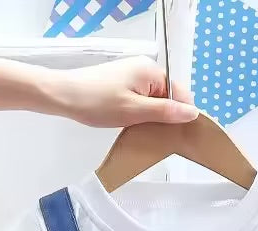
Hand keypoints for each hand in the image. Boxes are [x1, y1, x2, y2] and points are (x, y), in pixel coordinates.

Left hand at [51, 56, 198, 126]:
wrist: (64, 95)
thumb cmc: (97, 102)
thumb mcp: (135, 111)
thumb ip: (165, 112)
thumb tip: (193, 113)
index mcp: (152, 71)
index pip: (181, 93)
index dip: (182, 114)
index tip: (176, 134)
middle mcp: (145, 69)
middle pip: (168, 97)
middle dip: (166, 116)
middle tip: (155, 135)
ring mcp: (133, 75)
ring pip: (154, 100)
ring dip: (152, 117)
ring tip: (141, 130)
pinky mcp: (123, 83)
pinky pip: (142, 100)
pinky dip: (140, 113)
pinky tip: (132, 124)